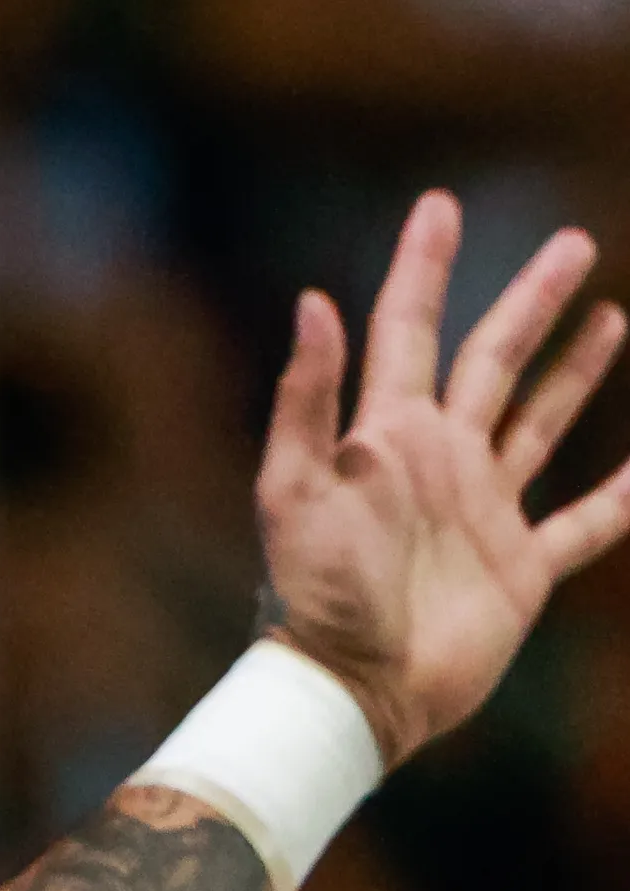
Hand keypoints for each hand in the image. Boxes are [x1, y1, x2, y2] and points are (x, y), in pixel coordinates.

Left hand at [260, 191, 629, 765]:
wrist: (354, 686)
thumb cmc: (315, 591)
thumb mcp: (294, 487)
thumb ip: (307, 398)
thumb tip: (313, 300)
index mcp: (387, 434)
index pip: (409, 328)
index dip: (423, 266)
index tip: (439, 204)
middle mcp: (439, 460)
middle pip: (494, 358)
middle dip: (530, 299)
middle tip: (574, 242)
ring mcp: (484, 510)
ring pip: (541, 420)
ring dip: (575, 370)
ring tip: (611, 314)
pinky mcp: (521, 567)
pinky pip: (586, 522)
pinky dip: (622, 495)